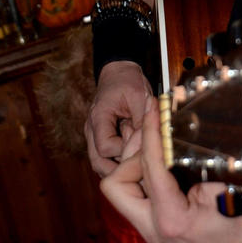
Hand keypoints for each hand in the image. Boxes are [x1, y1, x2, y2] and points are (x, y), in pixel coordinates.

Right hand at [85, 60, 151, 175]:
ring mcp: (93, 135)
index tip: (141, 146)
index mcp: (98, 117)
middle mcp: (91, 129)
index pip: (105, 147)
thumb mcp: (139, 96)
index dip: (124, 151)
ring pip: (98, 163)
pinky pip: (103, 159)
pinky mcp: (99, 138)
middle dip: (118, 169)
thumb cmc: (128, 81)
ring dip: (116, 170)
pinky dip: (115, 165)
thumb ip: (143, 119)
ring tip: (136, 170)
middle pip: (97, 161)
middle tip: (139, 169)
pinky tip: (131, 164)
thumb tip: (150, 143)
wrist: (118, 72)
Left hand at [101, 98, 241, 242]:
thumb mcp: (227, 190)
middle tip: (153, 135)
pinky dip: (144, 172)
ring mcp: (152, 229)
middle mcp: (153, 228)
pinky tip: (161, 155)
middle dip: (130, 156)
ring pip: (122, 189)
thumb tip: (177, 133)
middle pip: (116, 184)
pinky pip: (138, 193)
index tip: (154, 108)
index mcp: (171, 219)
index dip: (151, 132)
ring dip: (135, 162)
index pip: (150, 166)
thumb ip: (196, 166)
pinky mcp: (156, 224)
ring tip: (156, 139)